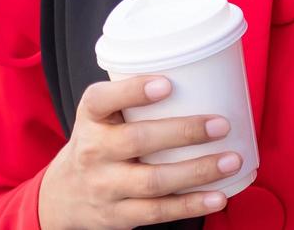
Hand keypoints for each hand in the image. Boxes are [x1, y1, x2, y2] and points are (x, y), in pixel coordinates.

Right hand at [37, 76, 237, 229]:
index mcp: (91, 118)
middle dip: (183, 132)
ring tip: (231, 160)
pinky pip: (157, 211)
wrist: (62, 195)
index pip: (102, 100)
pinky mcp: (118, 215)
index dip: (133, 90)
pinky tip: (218, 197)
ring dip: (197, 171)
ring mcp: (105, 187)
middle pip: (137, 140)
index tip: (167, 84)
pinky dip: (190, 205)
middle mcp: (93, 151)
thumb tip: (207, 77)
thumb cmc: (100, 141)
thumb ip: (137, 98)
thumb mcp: (103, 115)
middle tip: (222, 125)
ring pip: (152, 181)